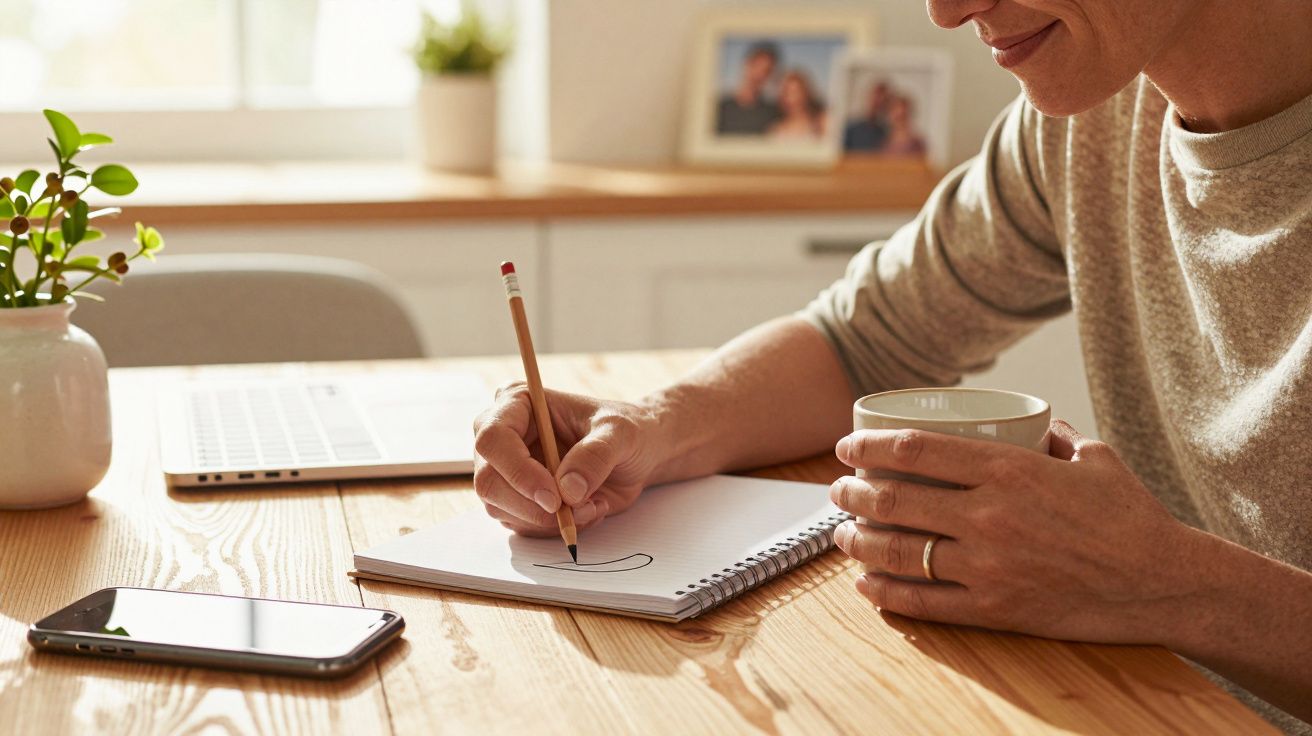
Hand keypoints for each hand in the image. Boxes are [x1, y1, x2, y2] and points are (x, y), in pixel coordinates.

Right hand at [472, 383, 663, 536]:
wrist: (637, 455)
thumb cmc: (625, 431)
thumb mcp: (620, 433)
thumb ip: (596, 455)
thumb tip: (568, 490)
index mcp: (518, 403)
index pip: (493, 439)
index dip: (518, 471)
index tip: (554, 497)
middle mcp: (503, 437)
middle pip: (488, 481)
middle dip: (532, 506)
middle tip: (575, 510)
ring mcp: (507, 470)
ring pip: (501, 509)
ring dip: (549, 520)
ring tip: (592, 504)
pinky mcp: (518, 499)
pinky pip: (522, 525)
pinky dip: (556, 527)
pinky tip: (586, 510)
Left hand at [828, 420, 1203, 644]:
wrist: (1163, 582)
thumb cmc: (1130, 517)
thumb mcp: (1092, 457)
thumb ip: (1052, 436)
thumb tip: (1030, 423)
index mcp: (1008, 470)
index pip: (914, 450)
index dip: (868, 446)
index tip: (847, 446)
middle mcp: (989, 515)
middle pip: (893, 499)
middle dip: (852, 493)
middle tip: (838, 490)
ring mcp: (988, 565)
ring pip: (897, 552)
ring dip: (856, 542)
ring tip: (841, 534)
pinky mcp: (994, 608)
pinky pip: (923, 603)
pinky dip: (885, 594)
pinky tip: (865, 586)